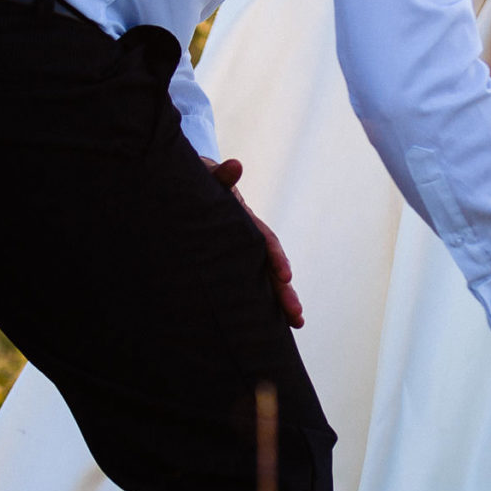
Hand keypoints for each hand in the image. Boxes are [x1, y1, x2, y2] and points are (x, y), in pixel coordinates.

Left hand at [206, 157, 303, 328]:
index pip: (266, 242)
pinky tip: (267, 324)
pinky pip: (245, 285)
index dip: (276, 259)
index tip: (285, 276)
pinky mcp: (229, 264)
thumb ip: (221, 175)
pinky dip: (259, 302)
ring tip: (296, 324)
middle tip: (297, 317)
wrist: (192, 185)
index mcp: (246, 222)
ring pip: (263, 280)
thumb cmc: (200, 181)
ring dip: (279, 301)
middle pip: (271, 268)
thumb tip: (234, 165)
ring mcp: (241, 254)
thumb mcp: (208, 176)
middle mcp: (249, 241)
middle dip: (285, 292)